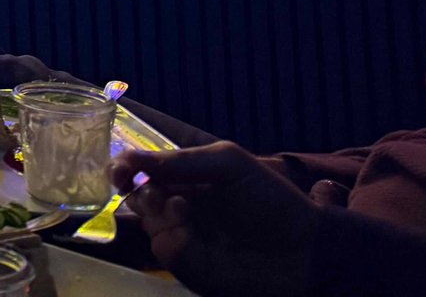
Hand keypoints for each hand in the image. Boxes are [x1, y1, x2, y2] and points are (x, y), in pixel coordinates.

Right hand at [115, 143, 317, 296]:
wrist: (305, 250)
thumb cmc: (272, 200)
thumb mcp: (229, 163)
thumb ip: (181, 160)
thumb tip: (132, 160)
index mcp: (188, 180)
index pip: (144, 170)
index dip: (125, 167)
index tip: (120, 170)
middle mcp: (181, 207)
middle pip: (137, 196)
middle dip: (138, 190)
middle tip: (153, 189)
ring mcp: (185, 238)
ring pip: (148, 223)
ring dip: (158, 211)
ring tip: (183, 208)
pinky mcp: (190, 266)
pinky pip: (165, 247)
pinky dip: (171, 235)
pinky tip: (188, 228)